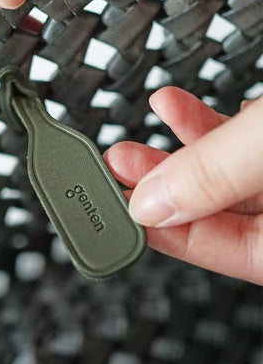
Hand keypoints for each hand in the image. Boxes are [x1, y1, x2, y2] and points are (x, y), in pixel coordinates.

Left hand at [105, 87, 262, 283]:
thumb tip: (153, 203)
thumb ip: (216, 173)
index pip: (238, 254)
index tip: (128, 213)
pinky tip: (177, 109)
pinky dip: (209, 125)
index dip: (176, 237)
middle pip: (227, 212)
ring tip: (140, 132)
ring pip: (231, 172)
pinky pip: (244, 140)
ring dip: (180, 149)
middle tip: (119, 168)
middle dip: (165, 186)